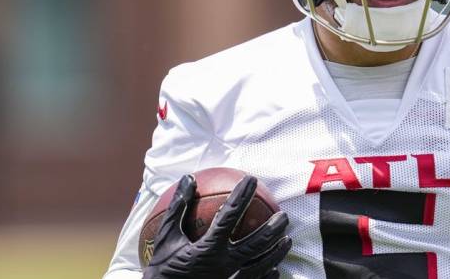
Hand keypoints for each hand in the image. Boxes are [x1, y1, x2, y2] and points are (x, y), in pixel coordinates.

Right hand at [143, 174, 291, 278]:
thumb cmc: (162, 270)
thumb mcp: (165, 238)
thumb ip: (178, 209)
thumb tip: (188, 179)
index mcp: (206, 250)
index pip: (229, 216)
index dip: (241, 196)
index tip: (250, 179)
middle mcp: (222, 266)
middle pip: (256, 244)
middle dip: (273, 228)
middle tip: (284, 216)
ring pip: (262, 266)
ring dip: (277, 252)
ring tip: (287, 240)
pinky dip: (268, 276)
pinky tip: (275, 269)